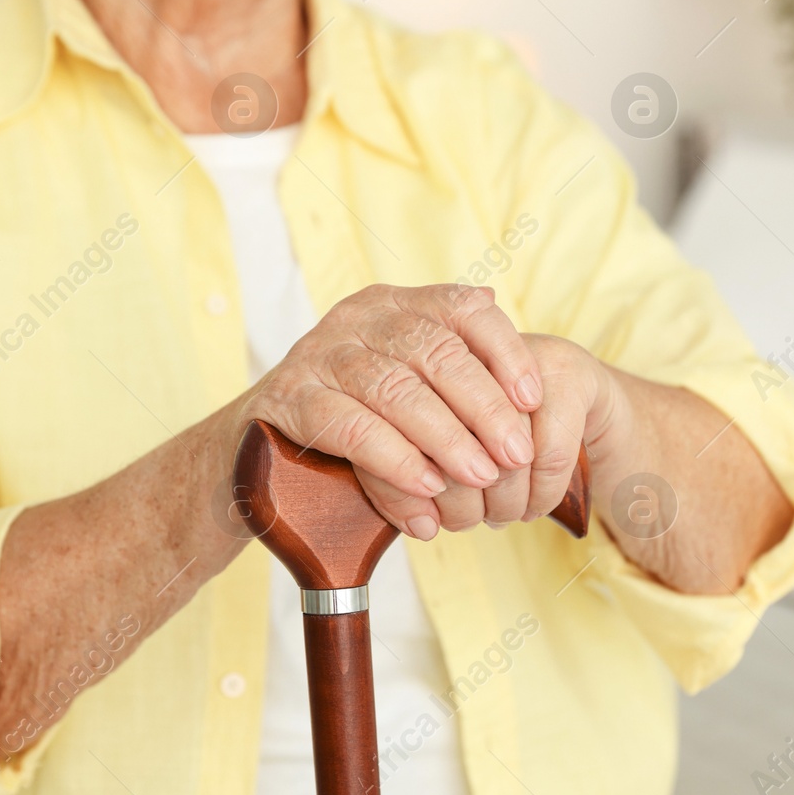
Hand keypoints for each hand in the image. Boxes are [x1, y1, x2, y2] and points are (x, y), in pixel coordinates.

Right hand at [238, 284, 545, 539]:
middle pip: (434, 350)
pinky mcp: (288, 399)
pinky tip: (425, 489)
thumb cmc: (355, 417)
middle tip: (515, 455)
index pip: (462, 307)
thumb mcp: (406, 380)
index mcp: (395, 305)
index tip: (534, 399)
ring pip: (395, 389)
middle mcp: (356, 318)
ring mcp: (318, 354)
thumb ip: (451, 358)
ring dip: (445, 439)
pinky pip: (349, 427)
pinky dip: (394, 460)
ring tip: (479, 478)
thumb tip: (502, 320)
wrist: (260, 450)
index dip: (505, 351)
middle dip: (484, 407)